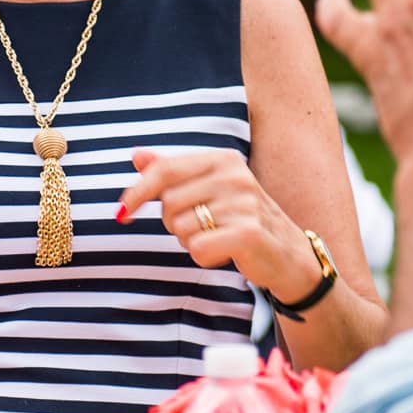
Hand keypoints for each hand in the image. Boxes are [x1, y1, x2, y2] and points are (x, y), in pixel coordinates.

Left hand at [116, 147, 318, 300]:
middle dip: (173, 223)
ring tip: (216, 239)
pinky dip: (204, 257)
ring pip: (182, 228)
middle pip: (169, 203)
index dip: (137, 192)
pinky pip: (198, 249)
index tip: (122, 213)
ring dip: (190, 242)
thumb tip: (137, 155)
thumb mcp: (210, 189)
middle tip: (199, 228)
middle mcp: (235, 175)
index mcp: (223, 158)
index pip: (164, 170)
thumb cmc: (242, 219)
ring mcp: (244, 203)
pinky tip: (225, 253)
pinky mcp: (249, 233)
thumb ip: (173, 172)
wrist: (290, 254)